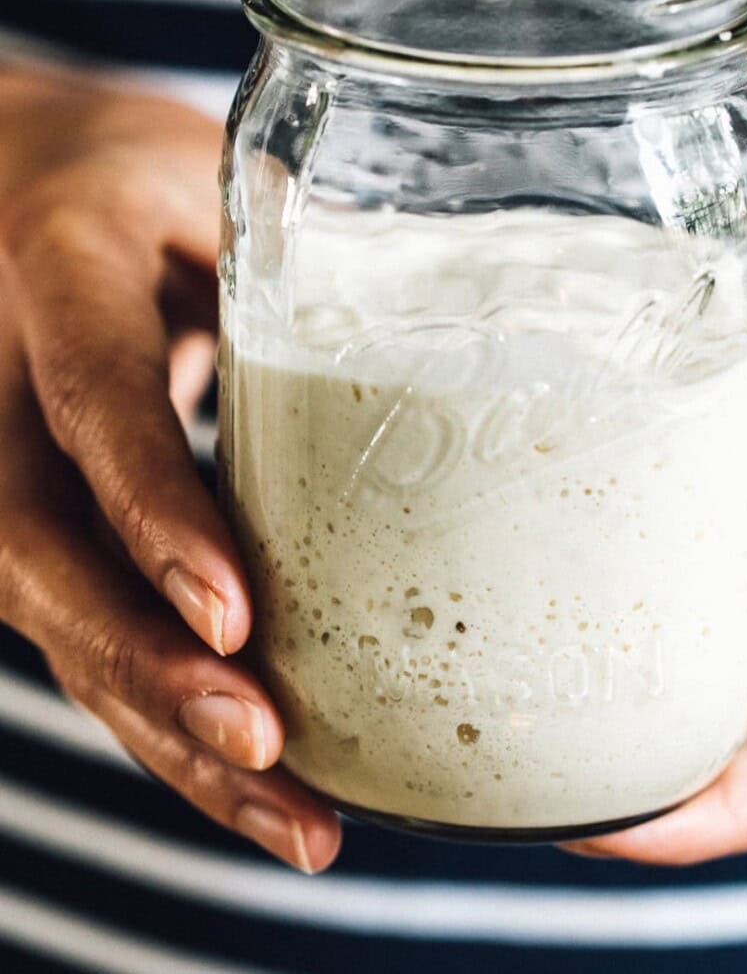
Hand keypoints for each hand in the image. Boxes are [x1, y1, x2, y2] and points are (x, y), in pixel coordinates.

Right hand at [0, 67, 340, 871]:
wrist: (19, 187)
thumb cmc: (132, 180)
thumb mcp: (201, 179)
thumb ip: (286, 247)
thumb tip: (446, 315)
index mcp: (59, 280)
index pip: (95, 405)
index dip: (153, 513)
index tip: (232, 616)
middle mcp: (2, 391)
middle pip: (44, 556)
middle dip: (149, 667)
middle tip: (268, 747)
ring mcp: (5, 469)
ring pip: (60, 624)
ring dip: (167, 734)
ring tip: (293, 822)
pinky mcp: (43, 525)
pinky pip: (87, 628)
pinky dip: (165, 715)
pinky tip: (252, 779)